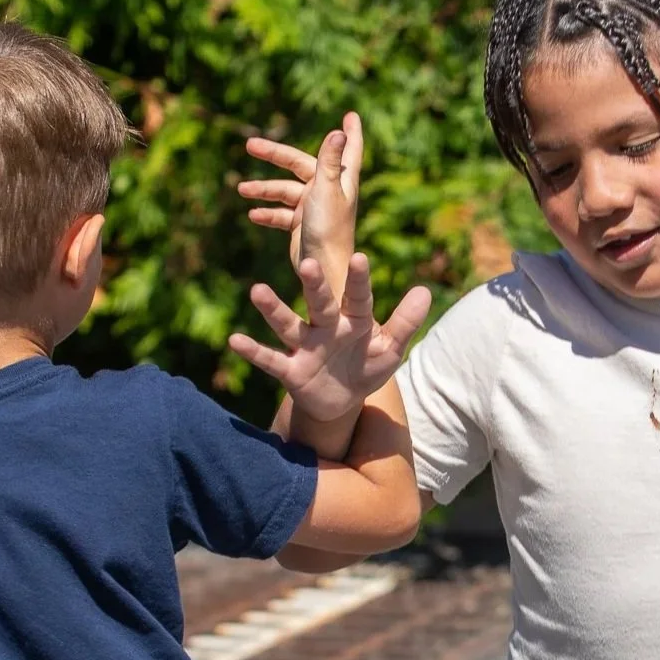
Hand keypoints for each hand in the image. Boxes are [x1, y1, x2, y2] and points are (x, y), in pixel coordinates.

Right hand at [229, 251, 430, 421]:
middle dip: (314, 285)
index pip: (358, 296)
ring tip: (257, 290)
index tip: (360, 258)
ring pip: (288, 324)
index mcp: (354, 319)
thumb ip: (406, 322)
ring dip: (273, 309)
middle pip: (319, 302)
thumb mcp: (391, 348)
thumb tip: (425, 290)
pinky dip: (253, 352)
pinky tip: (234, 340)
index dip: (359, 280)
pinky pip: (270, 360)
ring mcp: (305, 346)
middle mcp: (326, 326)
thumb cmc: (366, 366)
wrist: (342, 401)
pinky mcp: (290, 370)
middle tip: (306, 263)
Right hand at [240, 112, 362, 301]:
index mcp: (340, 180)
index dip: (350, 132)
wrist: (322, 270)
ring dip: (263, 189)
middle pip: (299, 164)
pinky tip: (253, 215)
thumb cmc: (329, 230)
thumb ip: (330, 161)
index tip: (352, 115)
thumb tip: (339, 130)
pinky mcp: (301, 226)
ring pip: (285, 190)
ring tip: (241, 189)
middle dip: (274, 155)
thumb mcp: (326, 190)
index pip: (347, 149)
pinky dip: (267, 212)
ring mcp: (313, 208)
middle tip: (250, 145)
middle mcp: (328, 190)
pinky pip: (281, 213)